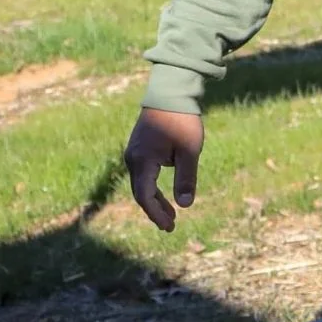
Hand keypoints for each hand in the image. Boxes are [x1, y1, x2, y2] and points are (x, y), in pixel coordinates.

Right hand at [124, 107, 204, 232]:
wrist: (170, 94)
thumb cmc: (182, 122)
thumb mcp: (188, 152)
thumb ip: (185, 178)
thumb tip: (185, 205)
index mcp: (142, 161)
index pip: (144, 196)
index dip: (156, 213)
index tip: (170, 227)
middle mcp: (133, 159)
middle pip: (140, 192)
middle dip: (155, 210)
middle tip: (171, 226)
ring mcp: (134, 153)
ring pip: (141, 184)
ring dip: (154, 200)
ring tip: (171, 215)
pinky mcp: (139, 148)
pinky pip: (143, 174)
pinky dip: (152, 187)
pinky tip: (164, 195)